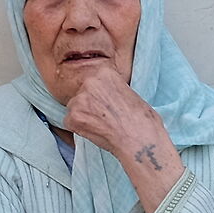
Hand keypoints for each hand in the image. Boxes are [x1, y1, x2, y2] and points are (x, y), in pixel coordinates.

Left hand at [63, 69, 182, 196]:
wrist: (140, 140)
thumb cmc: (143, 120)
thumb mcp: (132, 93)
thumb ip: (115, 89)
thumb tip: (108, 96)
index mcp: (105, 72)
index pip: (95, 81)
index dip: (102, 95)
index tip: (109, 104)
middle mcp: (90, 82)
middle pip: (82, 92)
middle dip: (90, 104)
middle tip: (104, 117)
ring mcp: (79, 100)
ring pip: (75, 107)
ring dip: (84, 116)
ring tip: (101, 126)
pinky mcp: (73, 117)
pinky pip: (70, 122)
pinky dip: (79, 129)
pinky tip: (94, 133)